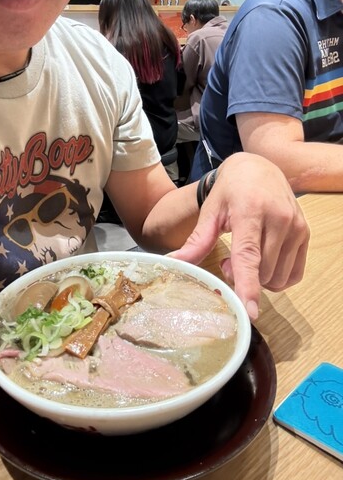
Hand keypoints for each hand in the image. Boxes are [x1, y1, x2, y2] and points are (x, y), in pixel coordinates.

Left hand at [168, 153, 309, 319]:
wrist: (258, 168)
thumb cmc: (231, 191)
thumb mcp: (210, 212)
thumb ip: (197, 241)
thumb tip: (174, 263)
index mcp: (250, 213)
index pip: (249, 257)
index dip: (248, 286)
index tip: (250, 311)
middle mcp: (278, 220)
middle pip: (262, 272)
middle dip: (242, 277)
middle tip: (228, 261)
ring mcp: (295, 227)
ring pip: (277, 277)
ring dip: (259, 278)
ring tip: (246, 256)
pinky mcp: (305, 234)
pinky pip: (292, 274)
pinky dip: (276, 277)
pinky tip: (262, 260)